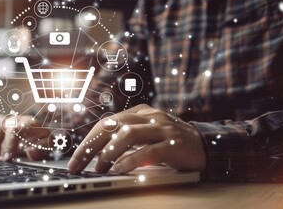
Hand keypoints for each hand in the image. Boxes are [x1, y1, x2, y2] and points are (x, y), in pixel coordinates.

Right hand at [0, 115, 50, 160]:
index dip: (14, 140)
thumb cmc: (42, 140)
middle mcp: (15, 121)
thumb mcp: (48, 144)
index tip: (12, 154)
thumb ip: (42, 148)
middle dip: (6, 144)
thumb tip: (30, 152)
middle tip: (7, 158)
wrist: (37, 136)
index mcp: (29, 122)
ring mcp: (4, 125)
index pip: (20, 126)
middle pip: (7, 128)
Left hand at [68, 104, 205, 173]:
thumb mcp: (146, 135)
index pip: (106, 123)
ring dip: (109, 152)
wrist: (206, 144)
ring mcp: (162, 128)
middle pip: (112, 126)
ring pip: (129, 134)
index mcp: (139, 113)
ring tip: (99, 167)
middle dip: (91, 146)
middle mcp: (149, 116)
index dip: (88, 141)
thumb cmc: (170, 141)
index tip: (75, 159)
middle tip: (77, 164)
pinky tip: (120, 169)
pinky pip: (149, 150)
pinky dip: (132, 160)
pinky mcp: (173, 144)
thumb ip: (126, 138)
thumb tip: (97, 154)